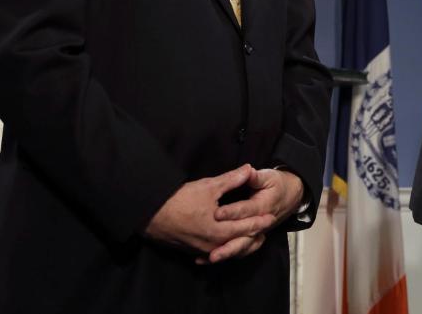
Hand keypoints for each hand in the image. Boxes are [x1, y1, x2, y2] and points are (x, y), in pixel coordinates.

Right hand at [144, 164, 274, 260]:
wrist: (151, 215)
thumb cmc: (179, 200)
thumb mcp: (208, 186)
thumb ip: (231, 179)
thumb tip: (249, 169)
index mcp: (218, 230)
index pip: (245, 228)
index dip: (259, 222)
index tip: (270, 217)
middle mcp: (212, 245)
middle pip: (238, 243)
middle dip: (252, 237)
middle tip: (264, 232)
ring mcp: (201, 251)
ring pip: (227, 250)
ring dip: (240, 244)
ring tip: (250, 239)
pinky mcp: (192, 251)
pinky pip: (214, 253)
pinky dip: (224, 248)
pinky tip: (226, 245)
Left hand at [204, 169, 303, 258]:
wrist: (291, 195)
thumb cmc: (277, 184)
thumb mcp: (268, 176)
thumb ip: (256, 177)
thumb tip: (248, 171)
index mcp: (263, 207)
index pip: (245, 210)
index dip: (231, 212)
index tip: (216, 214)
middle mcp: (261, 224)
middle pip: (244, 236)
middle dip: (227, 244)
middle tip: (211, 250)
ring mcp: (258, 232)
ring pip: (243, 246)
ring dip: (227, 253)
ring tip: (211, 258)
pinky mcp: (253, 237)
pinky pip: (242, 249)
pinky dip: (228, 255)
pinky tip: (211, 259)